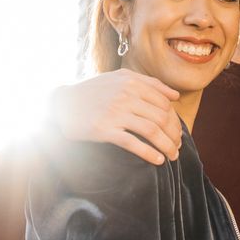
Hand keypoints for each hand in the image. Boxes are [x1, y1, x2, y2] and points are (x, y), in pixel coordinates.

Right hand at [50, 70, 183, 165]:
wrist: (62, 103)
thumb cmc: (93, 91)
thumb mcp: (120, 78)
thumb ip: (149, 83)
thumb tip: (175, 96)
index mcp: (132, 82)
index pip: (164, 103)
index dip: (175, 121)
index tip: (177, 133)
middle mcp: (126, 95)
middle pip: (161, 118)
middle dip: (174, 135)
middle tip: (177, 147)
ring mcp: (115, 112)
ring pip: (151, 131)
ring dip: (166, 146)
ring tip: (172, 156)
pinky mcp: (104, 129)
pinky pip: (133, 143)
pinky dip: (149, 153)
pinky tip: (158, 160)